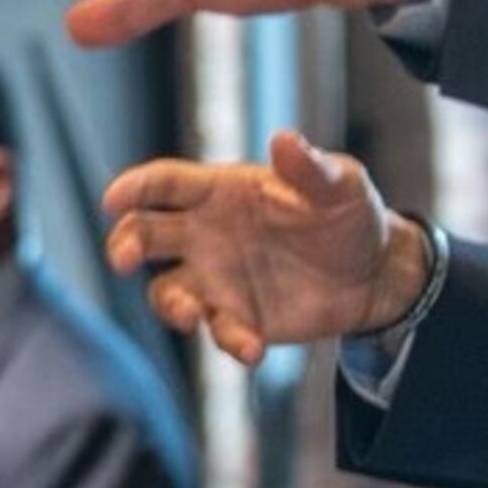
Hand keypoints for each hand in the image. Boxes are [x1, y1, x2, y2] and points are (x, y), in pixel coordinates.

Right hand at [101, 133, 428, 365]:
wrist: (374, 272)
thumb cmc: (349, 214)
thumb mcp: (341, 185)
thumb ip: (310, 168)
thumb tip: (284, 139)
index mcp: (220, 191)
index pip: (165, 184)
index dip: (135, 188)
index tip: (113, 200)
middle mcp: (205, 234)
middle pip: (145, 236)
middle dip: (125, 245)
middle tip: (124, 260)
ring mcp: (216, 278)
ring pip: (167, 292)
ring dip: (169, 306)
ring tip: (190, 316)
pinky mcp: (236, 317)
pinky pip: (218, 331)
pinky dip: (229, 341)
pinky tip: (252, 348)